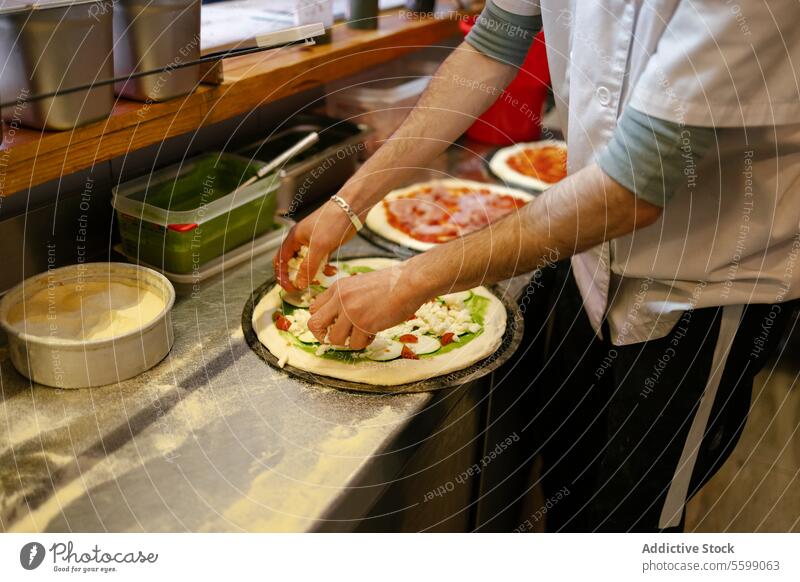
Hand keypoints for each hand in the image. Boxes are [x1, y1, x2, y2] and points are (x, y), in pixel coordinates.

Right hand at [274, 200, 355, 291]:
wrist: (351, 209)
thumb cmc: (332, 221)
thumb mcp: (319, 246)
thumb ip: (308, 266)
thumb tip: (299, 283)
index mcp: (294, 238)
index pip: (280, 260)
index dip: (282, 275)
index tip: (289, 287)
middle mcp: (302, 241)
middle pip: (294, 264)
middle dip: (298, 276)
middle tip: (305, 287)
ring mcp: (314, 243)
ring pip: (309, 264)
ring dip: (314, 273)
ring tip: (322, 278)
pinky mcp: (326, 245)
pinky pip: (321, 262)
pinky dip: (325, 268)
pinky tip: (333, 270)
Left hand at [307, 265, 430, 348]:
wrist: (409, 282)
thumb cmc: (390, 284)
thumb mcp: (359, 285)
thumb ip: (346, 299)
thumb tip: (338, 320)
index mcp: (337, 288)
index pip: (313, 309)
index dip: (321, 322)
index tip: (332, 327)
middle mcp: (340, 299)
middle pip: (314, 324)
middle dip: (324, 336)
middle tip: (339, 338)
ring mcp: (350, 311)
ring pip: (334, 339)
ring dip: (348, 342)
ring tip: (362, 334)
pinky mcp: (364, 323)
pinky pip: (355, 344)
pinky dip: (364, 343)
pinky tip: (374, 333)